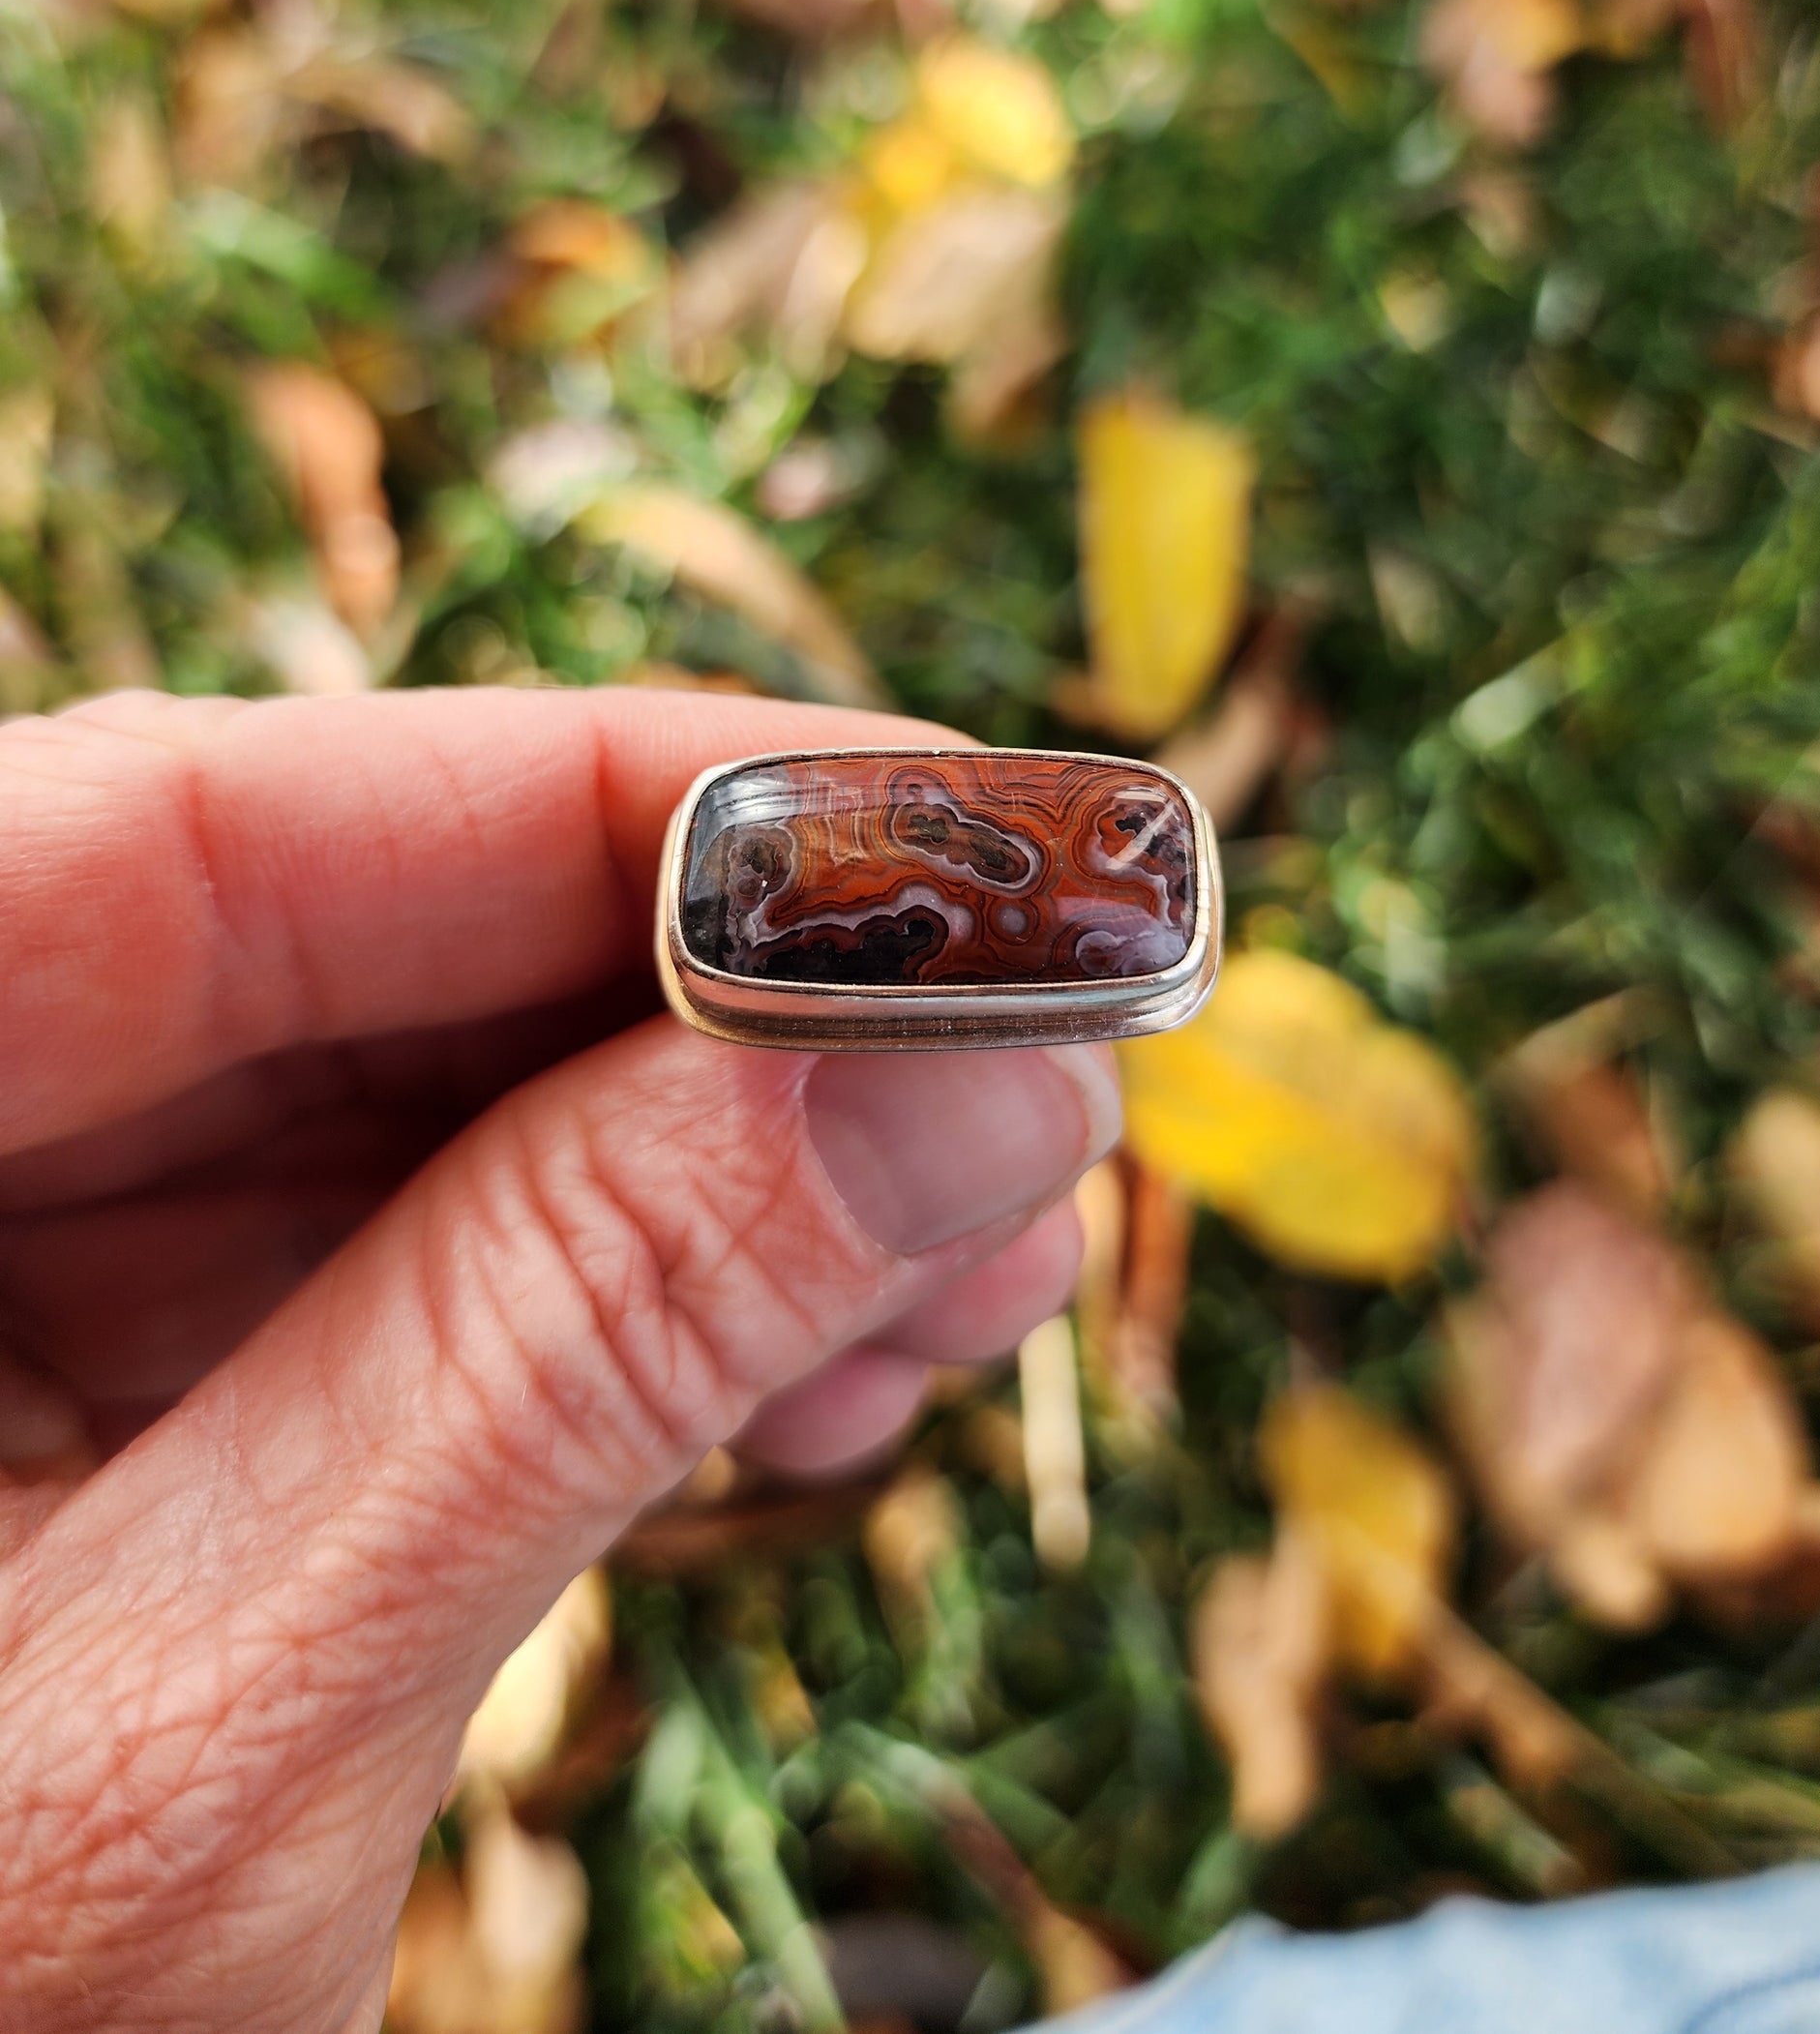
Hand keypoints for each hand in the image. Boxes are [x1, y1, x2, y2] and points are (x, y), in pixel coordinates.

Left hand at [0, 688, 1115, 2032]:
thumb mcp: (205, 1734)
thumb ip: (555, 1354)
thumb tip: (961, 1085)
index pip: (181, 833)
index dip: (595, 792)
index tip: (932, 828)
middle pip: (317, 944)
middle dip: (708, 1014)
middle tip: (1020, 1064)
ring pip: (378, 1098)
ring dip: (708, 1173)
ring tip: (971, 1253)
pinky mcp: (72, 1379)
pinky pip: (363, 1257)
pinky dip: (605, 1305)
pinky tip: (812, 1367)